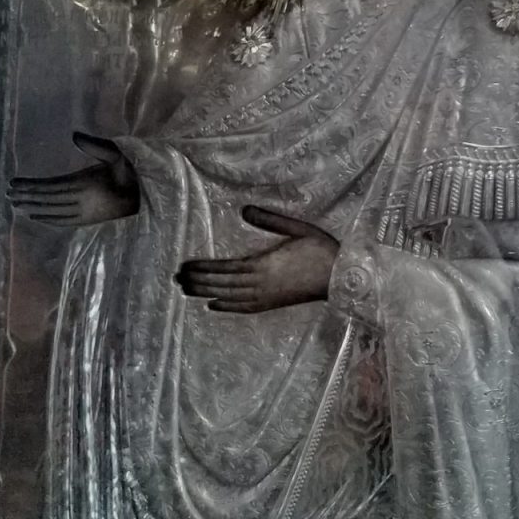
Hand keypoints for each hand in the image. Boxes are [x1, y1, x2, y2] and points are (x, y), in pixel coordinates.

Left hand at [7, 132, 139, 225]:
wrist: (146, 198)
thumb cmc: (131, 172)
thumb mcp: (118, 154)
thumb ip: (97, 146)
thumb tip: (74, 135)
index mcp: (87, 184)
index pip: (52, 186)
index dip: (32, 186)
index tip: (14, 183)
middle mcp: (83, 202)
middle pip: (49, 200)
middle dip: (27, 197)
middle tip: (8, 194)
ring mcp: (85, 214)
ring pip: (53, 212)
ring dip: (33, 208)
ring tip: (15, 204)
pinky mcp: (89, 221)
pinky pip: (63, 222)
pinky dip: (47, 219)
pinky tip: (36, 216)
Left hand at [176, 205, 338, 312]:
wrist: (341, 277)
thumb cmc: (320, 250)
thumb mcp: (298, 229)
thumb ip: (270, 220)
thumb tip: (244, 209)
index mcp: (264, 266)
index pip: (226, 269)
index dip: (204, 269)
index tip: (186, 266)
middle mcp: (261, 285)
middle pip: (222, 285)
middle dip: (199, 282)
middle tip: (177, 278)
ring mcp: (266, 297)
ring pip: (229, 297)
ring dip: (206, 293)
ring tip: (186, 290)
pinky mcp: (272, 304)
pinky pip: (244, 308)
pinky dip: (226, 308)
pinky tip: (213, 306)